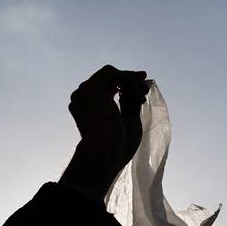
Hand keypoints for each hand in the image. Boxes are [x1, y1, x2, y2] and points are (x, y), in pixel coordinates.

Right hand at [58, 65, 148, 193]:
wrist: (107, 151)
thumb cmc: (118, 146)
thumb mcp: (126, 120)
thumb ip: (127, 102)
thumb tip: (134, 86)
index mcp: (86, 110)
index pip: (104, 90)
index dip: (123, 87)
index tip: (141, 90)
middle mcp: (81, 99)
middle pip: (107, 80)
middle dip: (130, 81)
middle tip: (145, 86)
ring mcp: (84, 92)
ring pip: (112, 75)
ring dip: (132, 82)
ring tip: (144, 95)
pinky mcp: (91, 87)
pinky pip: (115, 75)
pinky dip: (130, 81)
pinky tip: (139, 95)